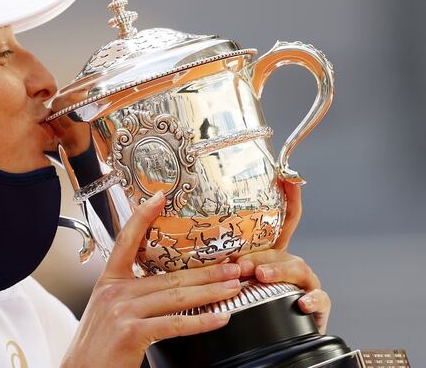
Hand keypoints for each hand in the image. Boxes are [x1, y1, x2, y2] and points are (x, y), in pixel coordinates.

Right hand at [62, 192, 243, 367]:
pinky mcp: (132, 332)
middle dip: (206, 271)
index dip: (142, 217)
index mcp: (109, 282)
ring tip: (233, 287)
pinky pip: (175, 324)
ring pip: (177, 297)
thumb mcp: (106, 311)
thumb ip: (129, 295)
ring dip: (211, 291)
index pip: (126, 241)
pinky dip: (202, 321)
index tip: (159, 198)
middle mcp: (115, 291)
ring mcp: (123, 311)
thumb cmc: (97, 347)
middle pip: (169, 275)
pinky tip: (219, 318)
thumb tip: (161, 288)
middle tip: (232, 265)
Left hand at [234, 179, 330, 333]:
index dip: (289, 198)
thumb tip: (195, 244)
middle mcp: (291, 265)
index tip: (287, 177)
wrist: (266, 339)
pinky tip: (300, 303)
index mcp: (272, 254)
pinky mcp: (315, 307)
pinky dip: (312, 300)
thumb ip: (221, 260)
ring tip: (261, 276)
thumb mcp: (231, 278)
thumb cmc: (244, 303)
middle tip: (241, 264)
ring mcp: (305, 285)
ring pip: (299, 270)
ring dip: (279, 271)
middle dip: (263, 254)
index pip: (283, 222)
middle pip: (284, 249)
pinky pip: (320, 299)